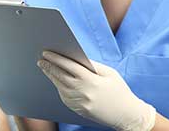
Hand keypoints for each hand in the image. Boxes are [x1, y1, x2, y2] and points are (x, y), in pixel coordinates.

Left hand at [38, 51, 154, 130]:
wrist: (127, 115)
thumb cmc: (120, 91)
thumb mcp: (110, 74)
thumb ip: (92, 65)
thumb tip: (76, 57)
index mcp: (91, 81)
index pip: (69, 66)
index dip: (56, 58)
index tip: (46, 52)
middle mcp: (83, 92)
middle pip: (61, 77)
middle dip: (49, 67)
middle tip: (41, 60)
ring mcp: (80, 103)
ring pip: (60, 87)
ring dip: (51, 77)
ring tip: (45, 68)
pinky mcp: (79, 111)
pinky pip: (64, 97)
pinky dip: (59, 88)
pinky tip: (56, 81)